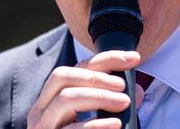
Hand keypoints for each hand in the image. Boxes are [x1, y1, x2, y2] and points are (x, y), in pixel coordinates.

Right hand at [27, 50, 143, 128]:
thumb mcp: (98, 120)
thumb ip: (114, 104)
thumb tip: (136, 90)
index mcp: (54, 98)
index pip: (78, 67)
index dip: (107, 59)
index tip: (133, 58)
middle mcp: (43, 109)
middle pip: (62, 76)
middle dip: (96, 77)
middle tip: (123, 87)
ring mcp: (43, 127)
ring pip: (64, 98)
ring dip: (98, 96)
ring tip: (124, 103)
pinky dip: (94, 125)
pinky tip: (114, 125)